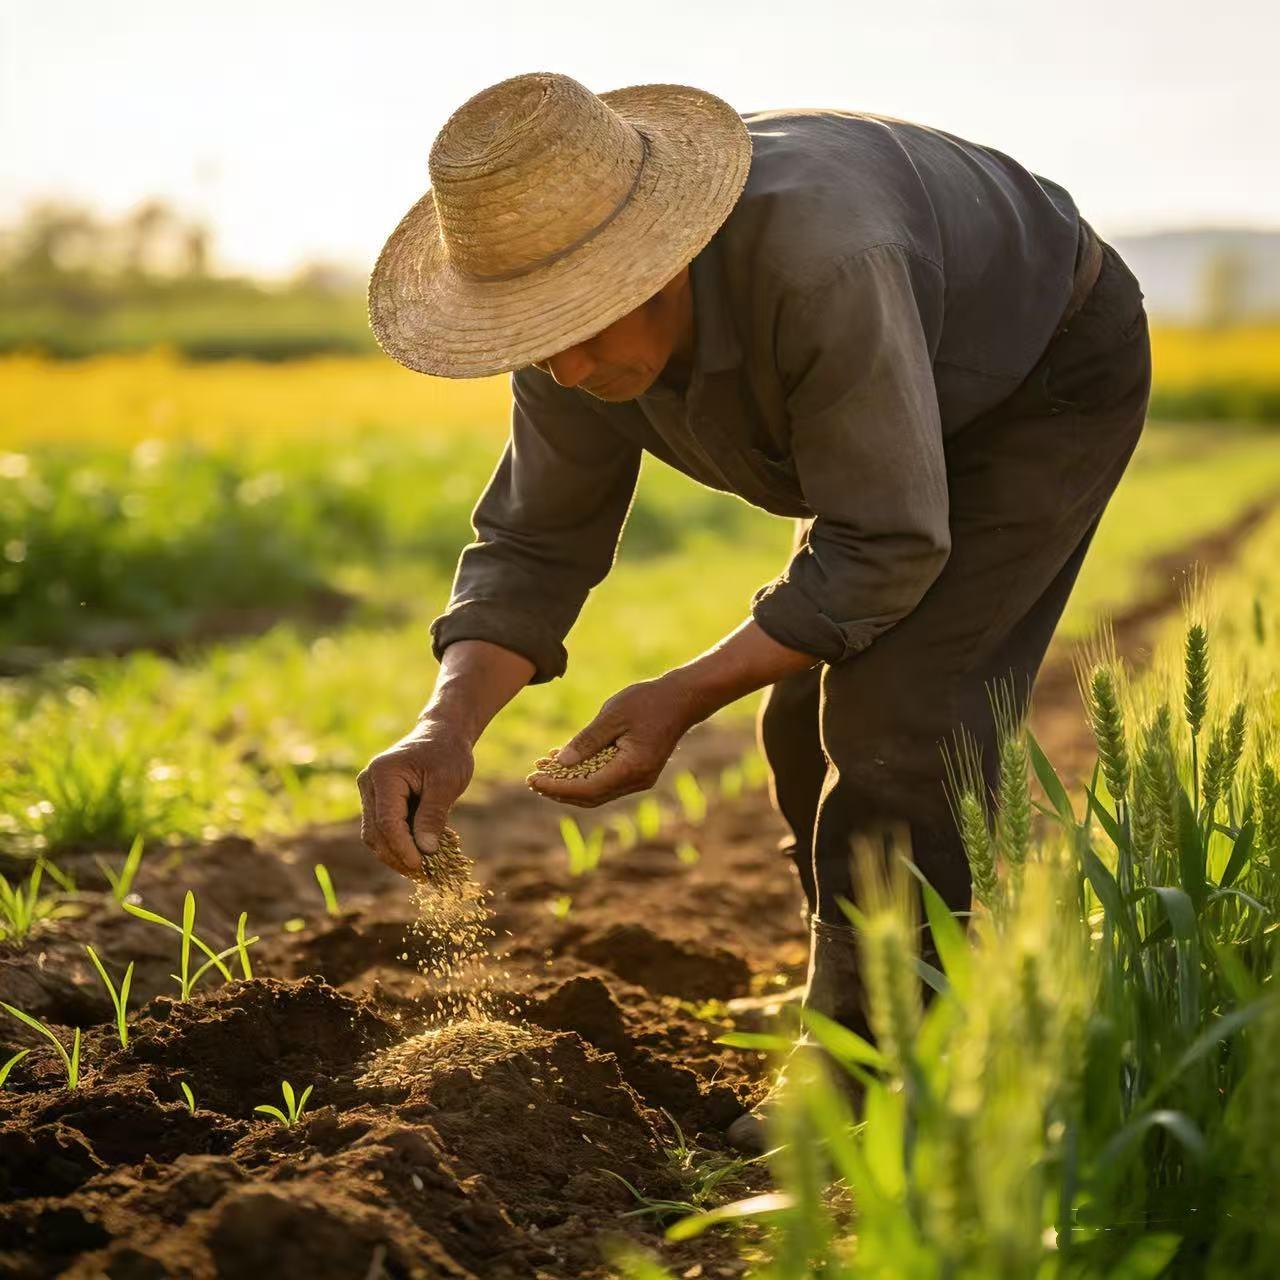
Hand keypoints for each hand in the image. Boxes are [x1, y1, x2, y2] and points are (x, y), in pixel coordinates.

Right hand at [356, 718, 473, 877]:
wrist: (443, 734)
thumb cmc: (448, 753)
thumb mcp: (447, 782)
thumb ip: (433, 815)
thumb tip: (425, 850)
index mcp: (383, 774)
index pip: (387, 822)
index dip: (402, 848)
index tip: (422, 867)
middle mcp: (369, 783)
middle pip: (376, 832)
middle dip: (398, 856)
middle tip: (425, 875)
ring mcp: (370, 792)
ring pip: (376, 835)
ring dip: (398, 854)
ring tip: (425, 869)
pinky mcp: (378, 801)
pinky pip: (385, 829)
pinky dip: (402, 844)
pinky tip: (425, 852)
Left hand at [527, 673, 699, 806]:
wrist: (682, 698)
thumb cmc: (648, 701)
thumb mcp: (613, 715)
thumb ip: (587, 741)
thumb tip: (561, 763)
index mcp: (631, 768)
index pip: (585, 789)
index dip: (556, 787)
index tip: (533, 779)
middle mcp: (637, 780)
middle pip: (590, 797)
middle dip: (559, 790)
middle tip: (532, 780)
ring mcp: (640, 779)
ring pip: (597, 791)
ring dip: (570, 783)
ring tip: (543, 771)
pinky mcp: (639, 772)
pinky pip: (606, 780)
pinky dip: (585, 775)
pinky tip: (565, 762)